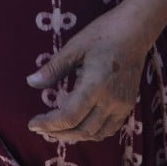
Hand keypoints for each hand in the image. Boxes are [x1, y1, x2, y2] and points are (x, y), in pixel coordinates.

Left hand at [25, 10, 149, 142]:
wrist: (135, 30)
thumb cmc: (103, 34)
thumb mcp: (74, 48)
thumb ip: (53, 68)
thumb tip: (31, 82)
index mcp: (96, 86)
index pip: (69, 117)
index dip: (48, 124)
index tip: (33, 124)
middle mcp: (111, 101)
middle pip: (81, 130)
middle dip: (58, 133)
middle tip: (40, 128)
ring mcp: (122, 105)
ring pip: (96, 133)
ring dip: (74, 135)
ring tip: (56, 129)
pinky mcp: (128, 105)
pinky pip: (109, 129)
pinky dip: (91, 132)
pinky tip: (79, 125)